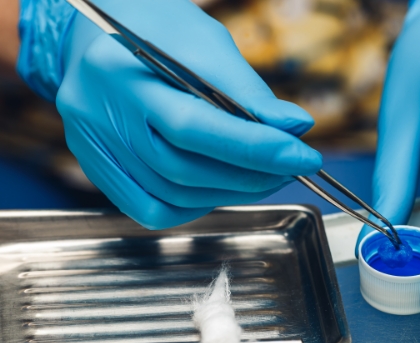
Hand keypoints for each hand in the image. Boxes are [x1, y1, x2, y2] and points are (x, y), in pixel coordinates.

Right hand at [56, 0, 321, 228]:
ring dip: (231, 192)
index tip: (304, 157)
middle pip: (184, 168)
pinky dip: (195, 208)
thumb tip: (293, 128)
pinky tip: (220, 190)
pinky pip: (151, 210)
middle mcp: (99, 116)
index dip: (255, 148)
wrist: (92, 35)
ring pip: (173, 194)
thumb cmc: (154, 31)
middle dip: (251, 175)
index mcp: (122, 72)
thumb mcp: (203, 42)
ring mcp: (93, 148)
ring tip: (264, 177)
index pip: (195, 126)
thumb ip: (246, 91)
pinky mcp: (99, 169)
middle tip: (290, 168)